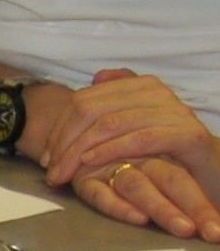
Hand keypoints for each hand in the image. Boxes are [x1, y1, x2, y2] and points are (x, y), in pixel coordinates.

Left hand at [37, 71, 219, 235]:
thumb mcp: (134, 127)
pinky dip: (110, 150)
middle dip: (64, 142)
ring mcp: (174, 111)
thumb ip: (115, 101)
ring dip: (79, 151)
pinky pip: (140, 138)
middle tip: (50, 170)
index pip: (84, 99)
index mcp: (141, 87)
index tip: (46, 156)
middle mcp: (157, 93)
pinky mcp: (188, 135)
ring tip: (62, 174)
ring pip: (111, 123)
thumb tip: (98, 76)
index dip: (59, 128)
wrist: (210, 172)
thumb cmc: (166, 154)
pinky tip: (90, 163)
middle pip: (92, 109)